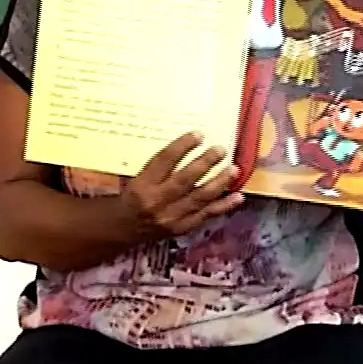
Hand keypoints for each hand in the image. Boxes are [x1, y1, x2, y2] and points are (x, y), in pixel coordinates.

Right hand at [122, 133, 244, 238]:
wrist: (124, 229)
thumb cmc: (131, 196)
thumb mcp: (136, 177)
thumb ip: (158, 165)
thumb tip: (187, 144)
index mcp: (142, 184)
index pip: (164, 161)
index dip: (182, 146)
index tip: (198, 134)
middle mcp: (157, 201)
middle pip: (184, 180)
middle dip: (205, 163)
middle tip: (221, 150)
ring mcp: (172, 217)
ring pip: (199, 198)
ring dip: (219, 182)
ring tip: (234, 169)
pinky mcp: (182, 228)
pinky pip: (206, 216)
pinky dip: (224, 206)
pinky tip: (238, 196)